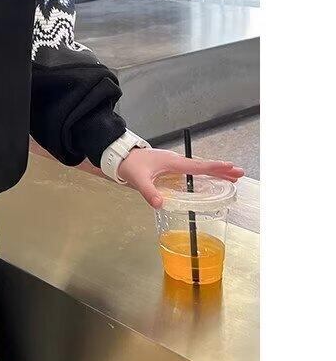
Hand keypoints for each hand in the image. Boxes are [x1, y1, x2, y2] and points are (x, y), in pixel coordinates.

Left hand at [116, 147, 244, 208]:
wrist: (121, 156)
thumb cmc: (130, 165)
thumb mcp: (138, 179)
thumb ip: (148, 191)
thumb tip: (159, 204)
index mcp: (173, 163)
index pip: (198, 166)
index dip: (214, 168)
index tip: (231, 167)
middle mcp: (176, 161)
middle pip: (203, 166)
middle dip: (221, 170)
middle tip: (240, 173)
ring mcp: (174, 164)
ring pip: (199, 168)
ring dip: (215, 172)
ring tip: (231, 177)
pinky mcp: (170, 167)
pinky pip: (192, 170)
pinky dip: (204, 173)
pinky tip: (209, 179)